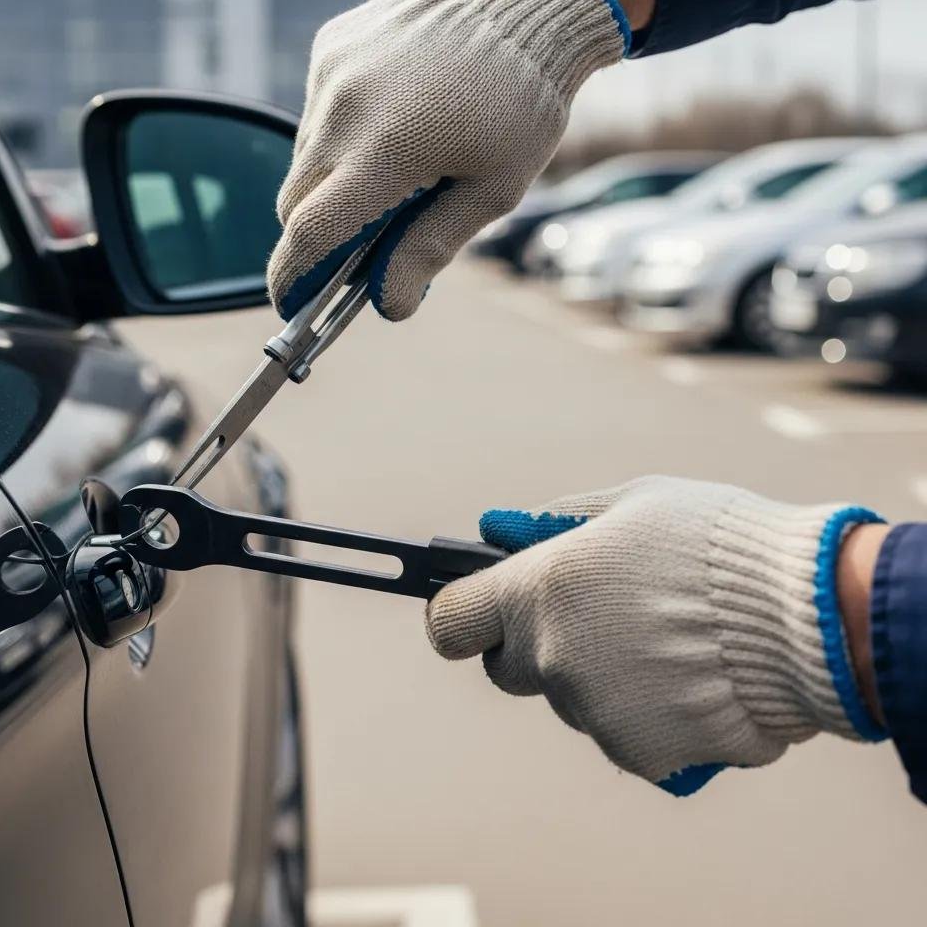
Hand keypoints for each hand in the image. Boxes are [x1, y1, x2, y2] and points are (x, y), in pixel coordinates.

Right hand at [266, 0, 627, 321]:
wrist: (524, 2)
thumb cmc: (522, 101)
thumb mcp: (492, 190)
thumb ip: (430, 249)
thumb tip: (389, 304)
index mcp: (386, 149)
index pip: (310, 232)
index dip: (293, 277)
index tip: (291, 302)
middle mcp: (344, 107)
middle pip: (295, 199)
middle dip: (316, 233)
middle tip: (356, 247)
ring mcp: (332, 69)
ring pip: (304, 156)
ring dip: (331, 182)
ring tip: (391, 174)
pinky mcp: (331, 45)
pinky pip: (316, 111)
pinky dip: (339, 135)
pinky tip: (390, 122)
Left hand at [426, 476, 887, 795]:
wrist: (803, 617)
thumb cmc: (714, 543)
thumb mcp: (630, 502)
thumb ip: (555, 522)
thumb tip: (499, 529)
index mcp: (540, 588)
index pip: (450, 621)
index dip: (458, 614)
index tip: (472, 612)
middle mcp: (552, 655)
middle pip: (507, 667)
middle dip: (534, 645)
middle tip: (591, 616)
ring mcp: (590, 710)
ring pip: (570, 698)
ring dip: (598, 674)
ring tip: (660, 639)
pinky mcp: (634, 751)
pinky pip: (617, 730)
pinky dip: (640, 710)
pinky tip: (682, 676)